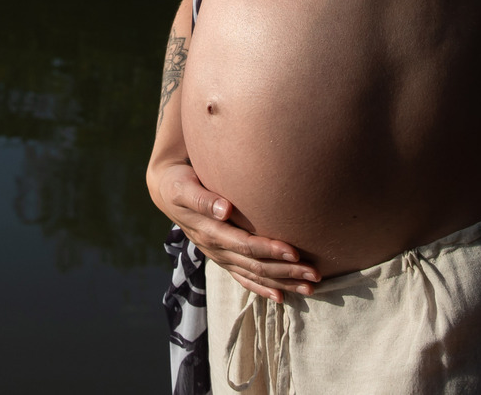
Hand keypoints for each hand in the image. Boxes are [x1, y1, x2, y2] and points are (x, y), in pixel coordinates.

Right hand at [148, 158, 318, 302]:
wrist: (166, 193)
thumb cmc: (179, 183)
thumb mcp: (184, 187)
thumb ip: (203, 198)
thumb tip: (225, 209)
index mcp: (209, 232)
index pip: (244, 245)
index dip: (269, 249)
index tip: (294, 252)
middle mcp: (216, 249)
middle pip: (255, 265)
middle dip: (285, 271)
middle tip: (314, 275)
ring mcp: (219, 256)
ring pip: (254, 275)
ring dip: (282, 283)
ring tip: (309, 289)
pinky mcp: (222, 258)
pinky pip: (244, 278)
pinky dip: (262, 289)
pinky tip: (281, 297)